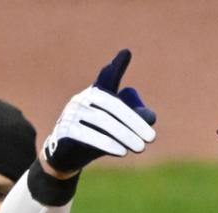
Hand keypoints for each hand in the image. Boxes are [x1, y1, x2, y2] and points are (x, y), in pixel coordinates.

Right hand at [43, 48, 156, 173]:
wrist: (66, 154)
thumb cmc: (98, 135)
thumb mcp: (119, 126)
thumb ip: (137, 117)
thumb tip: (151, 117)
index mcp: (97, 93)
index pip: (107, 77)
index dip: (116, 67)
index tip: (126, 53)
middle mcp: (83, 99)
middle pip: (112, 105)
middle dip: (133, 121)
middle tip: (152, 138)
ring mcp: (72, 113)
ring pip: (102, 121)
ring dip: (124, 135)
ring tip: (141, 147)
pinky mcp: (65, 131)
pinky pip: (87, 135)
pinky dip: (106, 143)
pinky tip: (122, 151)